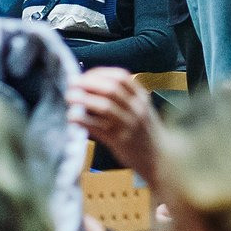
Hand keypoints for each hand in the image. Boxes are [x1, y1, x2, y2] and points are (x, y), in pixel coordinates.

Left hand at [68, 68, 161, 183]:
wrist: (160, 157)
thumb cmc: (145, 131)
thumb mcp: (141, 109)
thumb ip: (124, 97)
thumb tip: (92, 85)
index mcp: (141, 97)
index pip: (120, 76)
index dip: (99, 73)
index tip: (85, 75)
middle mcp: (136, 109)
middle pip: (111, 89)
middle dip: (88, 83)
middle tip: (72, 84)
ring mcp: (129, 125)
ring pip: (104, 106)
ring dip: (84, 99)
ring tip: (70, 97)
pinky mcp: (120, 141)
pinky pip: (98, 128)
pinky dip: (83, 121)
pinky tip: (72, 118)